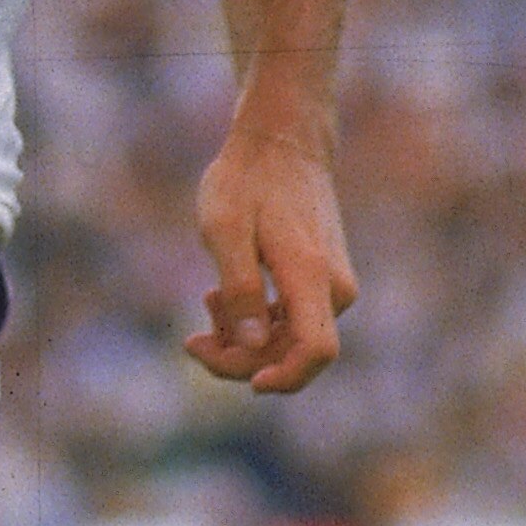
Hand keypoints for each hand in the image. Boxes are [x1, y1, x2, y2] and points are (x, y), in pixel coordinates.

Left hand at [186, 126, 356, 395]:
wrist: (284, 143)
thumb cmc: (248, 180)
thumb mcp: (224, 230)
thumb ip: (238, 289)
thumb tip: (249, 346)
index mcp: (311, 275)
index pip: (316, 351)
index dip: (286, 379)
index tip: (248, 382)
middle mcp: (333, 288)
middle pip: (295, 355)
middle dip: (241, 359)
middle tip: (192, 340)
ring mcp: (332, 286)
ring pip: (289, 342)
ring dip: (243, 339)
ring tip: (205, 300)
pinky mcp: (322, 283)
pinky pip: (291, 323)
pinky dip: (254, 323)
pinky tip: (219, 297)